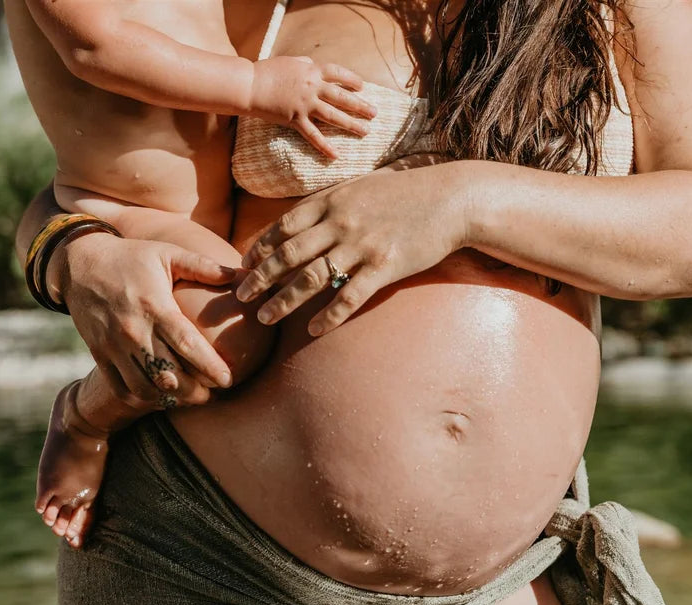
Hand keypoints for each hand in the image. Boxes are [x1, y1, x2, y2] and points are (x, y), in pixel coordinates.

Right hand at [59, 233, 235, 406]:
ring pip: (145, 388)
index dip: (210, 366)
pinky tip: (162, 396)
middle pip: (168, 375)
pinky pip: (122, 388)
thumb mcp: (167, 253)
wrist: (78, 264)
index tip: (228, 380)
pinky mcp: (99, 355)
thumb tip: (237, 275)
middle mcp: (133, 331)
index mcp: (154, 306)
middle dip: (194, 392)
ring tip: (190, 397)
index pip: (187, 344)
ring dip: (171, 399)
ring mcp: (113, 346)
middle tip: (213, 393)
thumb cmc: (131, 257)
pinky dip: (143, 399)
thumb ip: (202, 266)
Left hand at [235, 161, 468, 335]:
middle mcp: (341, 222)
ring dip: (283, 301)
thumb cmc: (405, 193)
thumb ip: (330, 203)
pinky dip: (328, 316)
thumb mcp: (361, 187)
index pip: (283, 227)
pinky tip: (312, 329)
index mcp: (332, 201)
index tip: (244, 265)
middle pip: (289, 254)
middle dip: (260, 278)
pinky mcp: (386, 266)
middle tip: (240, 297)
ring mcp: (363, 245)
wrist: (451, 199)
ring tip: (264, 318)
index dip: (260, 248)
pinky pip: (350, 297)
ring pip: (312, 279)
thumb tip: (300, 220)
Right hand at [250, 56, 376, 157]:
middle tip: (375, 113)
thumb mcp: (290, 62)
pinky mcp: (295, 120)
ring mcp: (304, 105)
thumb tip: (314, 66)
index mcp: (312, 71)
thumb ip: (305, 64)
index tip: (362, 87)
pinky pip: (313, 136)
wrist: (249, 85)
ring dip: (351, 124)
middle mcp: (312, 87)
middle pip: (342, 97)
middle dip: (360, 105)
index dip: (352, 80)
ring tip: (365, 131)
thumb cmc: (268, 72)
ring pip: (333, 116)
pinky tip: (337, 155)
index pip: (338, 74)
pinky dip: (325, 146)